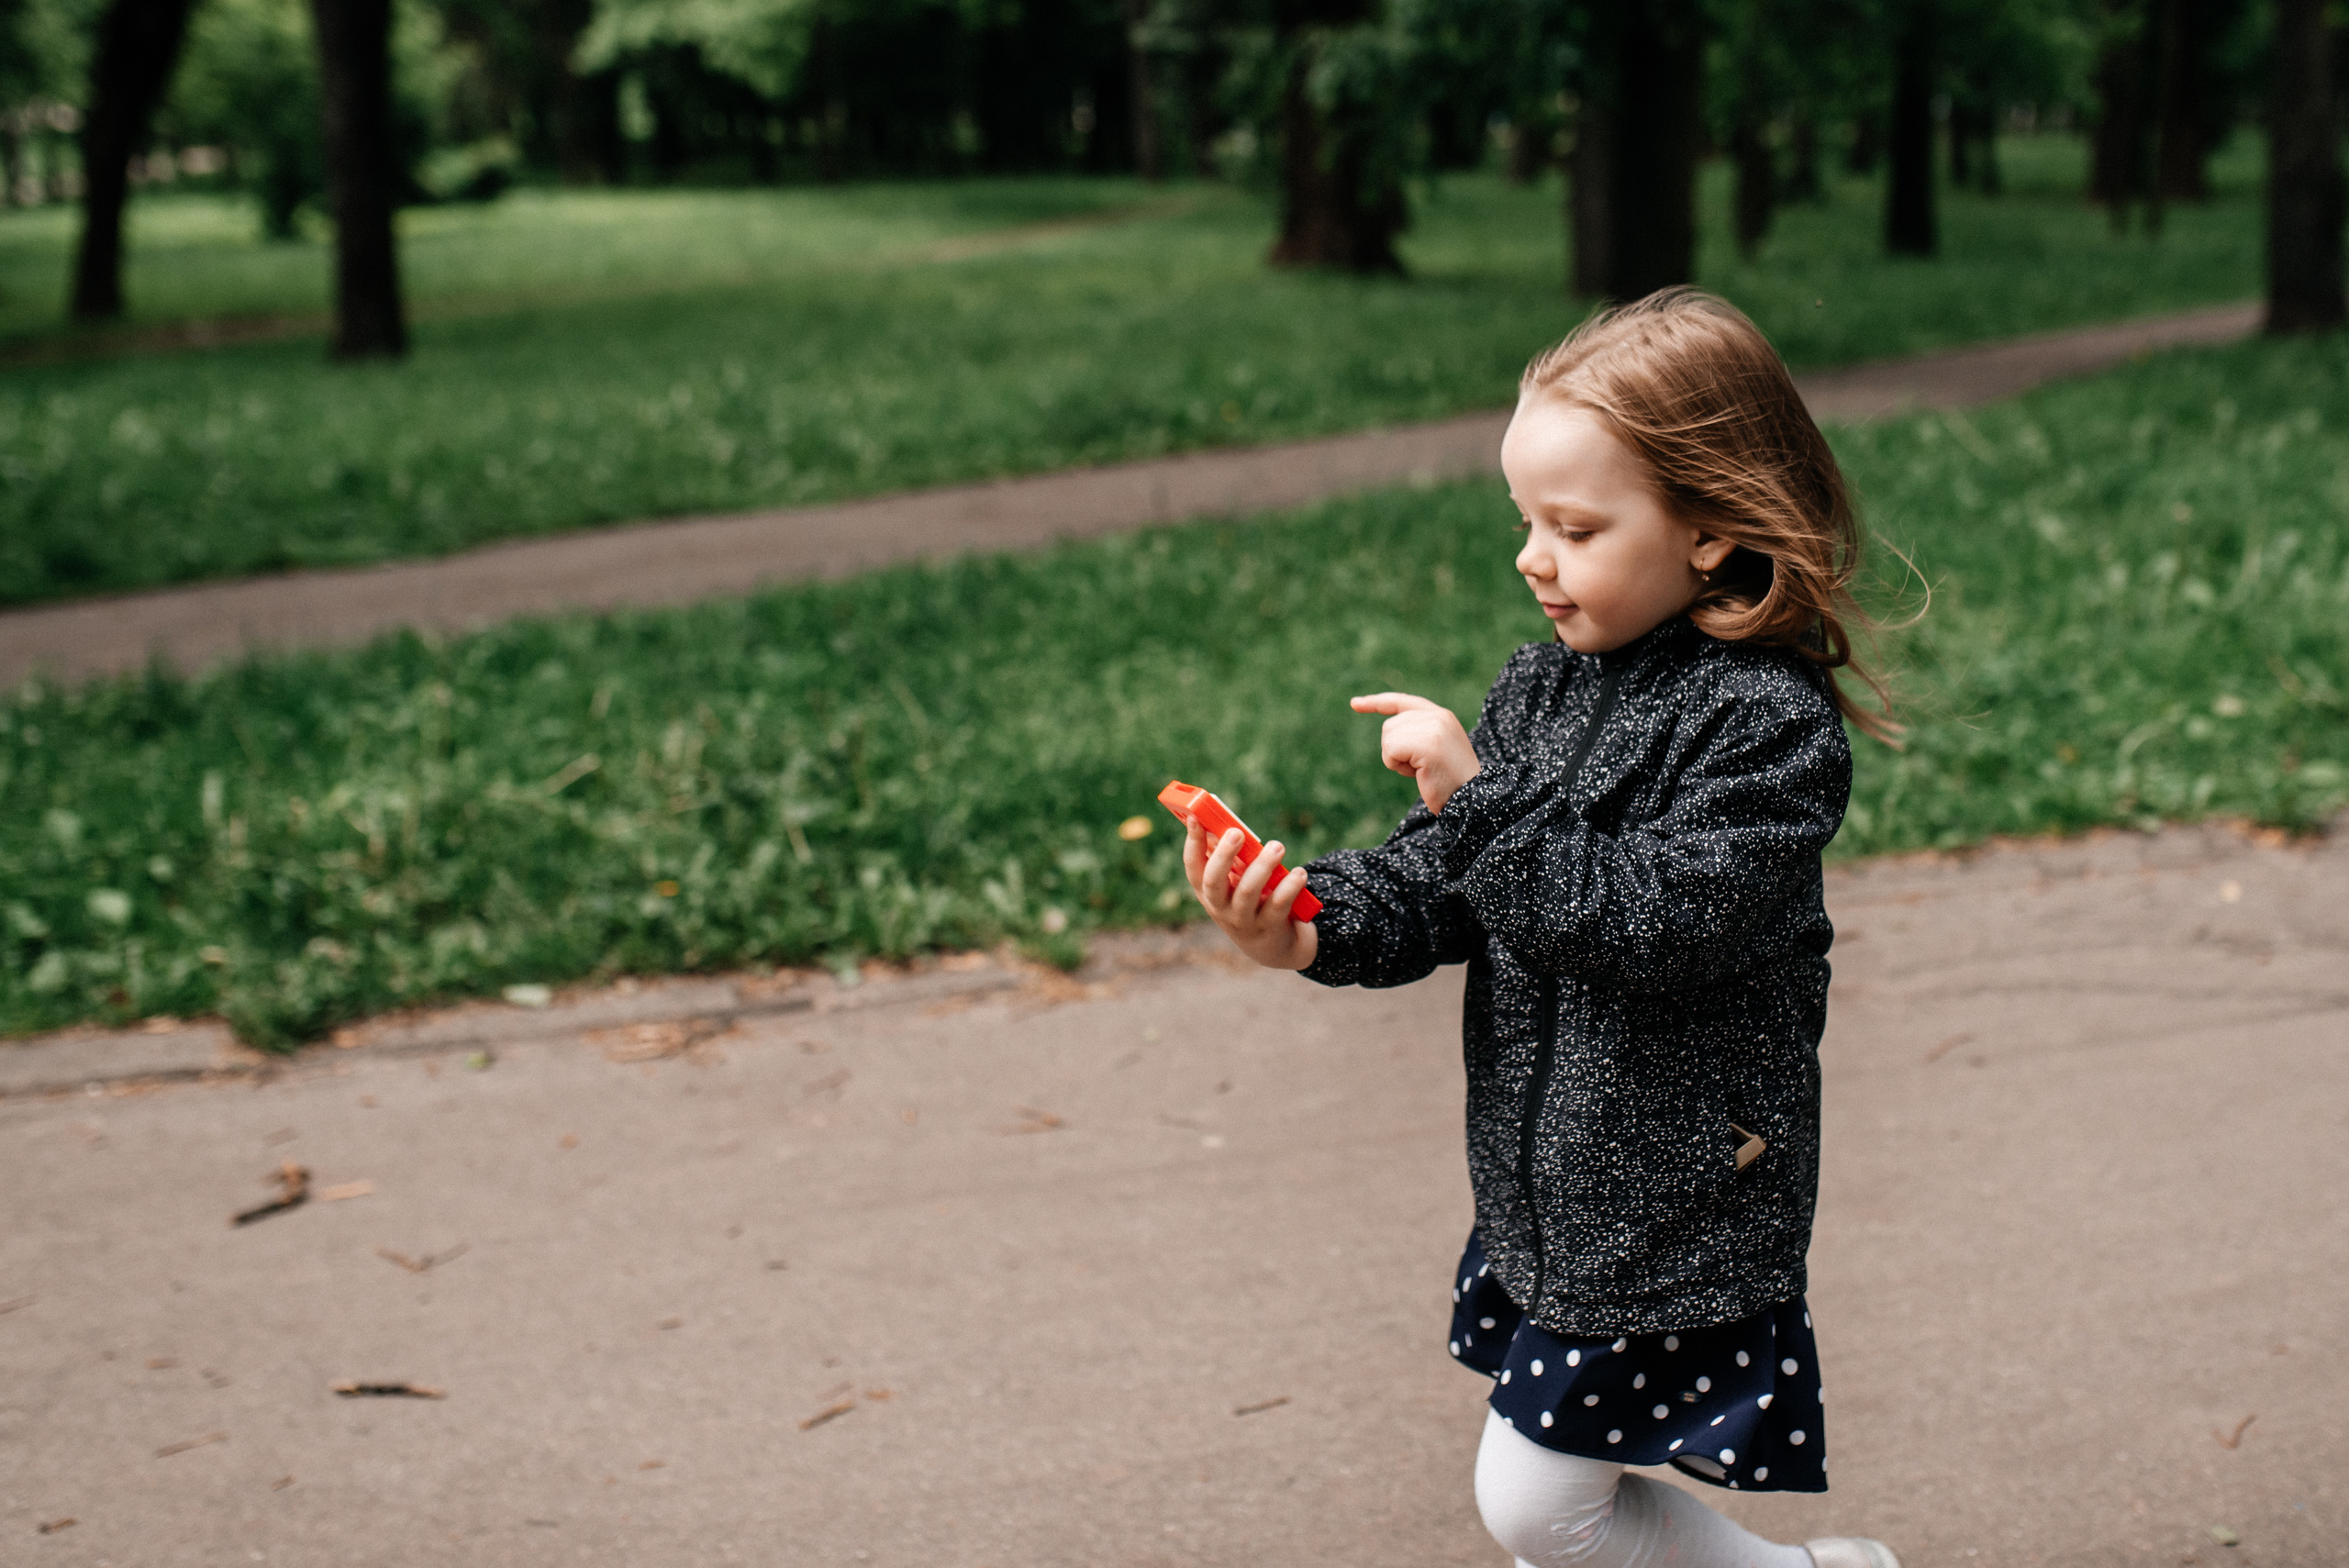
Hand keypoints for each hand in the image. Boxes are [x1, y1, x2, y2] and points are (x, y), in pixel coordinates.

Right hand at [1182, 822, 1317, 971]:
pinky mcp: (1269, 927)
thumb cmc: (1250, 901)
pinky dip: (1290, 887)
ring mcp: (1244, 920)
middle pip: (1214, 882)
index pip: (1193, 866)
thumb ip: (1232, 859)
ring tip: (1277, 846)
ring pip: (1248, 892)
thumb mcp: (1235, 883)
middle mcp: (1220, 908)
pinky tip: (1300, 873)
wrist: (1272, 946)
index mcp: (1207, 892)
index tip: (1195, 816)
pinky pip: (1278, 905)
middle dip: (1224, 855)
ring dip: (1263, 866)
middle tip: (1237, 832)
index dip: (1192, 842)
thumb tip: (1227, 824)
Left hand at [1350, 692, 1480, 814]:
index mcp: (1441, 715)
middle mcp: (1438, 715)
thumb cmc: (1450, 782)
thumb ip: (1418, 733)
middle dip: (1396, 750)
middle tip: (1421, 767)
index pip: (1402, 702)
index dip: (1376, 702)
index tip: (1355, 704)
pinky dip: (1396, 765)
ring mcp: (1433, 727)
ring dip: (1397, 759)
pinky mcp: (1427, 742)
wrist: (1472, 799)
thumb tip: (1390, 729)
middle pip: (1390, 726)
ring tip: (1422, 770)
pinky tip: (1418, 773)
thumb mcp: (1435, 749)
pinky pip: (1390, 750)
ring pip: (1388, 737)